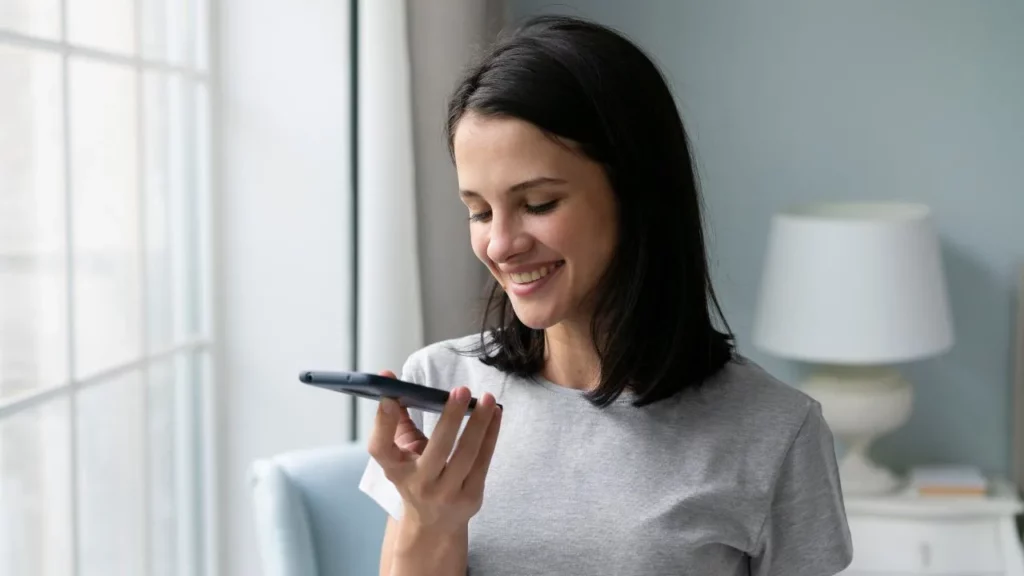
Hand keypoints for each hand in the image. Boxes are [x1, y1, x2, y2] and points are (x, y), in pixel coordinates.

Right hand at [367, 370, 501, 532]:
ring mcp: (446, 494)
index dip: (382, 422)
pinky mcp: (470, 497)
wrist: (433, 524)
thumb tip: (389, 379)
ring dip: (479, 423)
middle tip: (462, 390)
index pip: (380, 448)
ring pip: (467, 454)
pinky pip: (483, 461)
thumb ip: (395, 419)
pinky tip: (496, 414)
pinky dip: (491, 435)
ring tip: (487, 398)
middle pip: (437, 448)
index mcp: (395, 470)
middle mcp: (418, 484)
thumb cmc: (415, 476)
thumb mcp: (399, 455)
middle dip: (451, 417)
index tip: (389, 396)